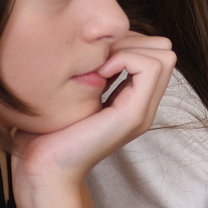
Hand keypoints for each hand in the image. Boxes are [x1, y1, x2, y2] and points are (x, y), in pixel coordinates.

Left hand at [13, 33, 175, 184]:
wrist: (43, 166)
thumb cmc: (48, 129)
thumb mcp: (77, 91)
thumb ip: (95, 71)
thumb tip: (98, 41)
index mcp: (133, 100)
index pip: (155, 51)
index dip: (130, 41)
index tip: (98, 54)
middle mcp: (144, 106)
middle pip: (165, 51)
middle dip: (133, 41)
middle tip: (100, 57)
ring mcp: (142, 112)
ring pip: (164, 56)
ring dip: (130, 49)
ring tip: (100, 65)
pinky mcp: (134, 115)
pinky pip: (150, 67)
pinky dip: (126, 58)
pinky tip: (100, 72)